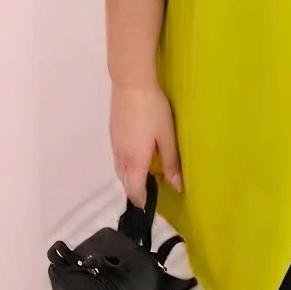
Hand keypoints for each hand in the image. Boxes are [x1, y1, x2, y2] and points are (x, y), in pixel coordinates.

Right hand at [109, 83, 183, 207]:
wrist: (131, 83)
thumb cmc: (153, 109)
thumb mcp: (166, 136)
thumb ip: (171, 162)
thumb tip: (176, 187)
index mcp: (135, 160)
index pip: (134, 190)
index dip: (141, 200)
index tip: (150, 206)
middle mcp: (121, 156)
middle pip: (125, 182)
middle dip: (136, 190)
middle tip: (152, 189)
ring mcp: (114, 144)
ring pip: (120, 169)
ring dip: (131, 176)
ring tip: (148, 172)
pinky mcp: (113, 133)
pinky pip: (119, 157)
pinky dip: (127, 163)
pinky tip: (139, 153)